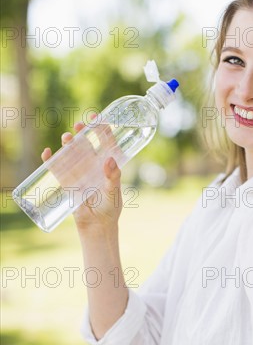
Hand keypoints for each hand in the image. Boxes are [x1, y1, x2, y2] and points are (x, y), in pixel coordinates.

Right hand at [41, 116, 122, 230]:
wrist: (96, 226)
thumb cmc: (110, 208)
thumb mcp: (113, 192)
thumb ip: (113, 178)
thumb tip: (109, 160)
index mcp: (107, 164)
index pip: (106, 142)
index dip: (102, 129)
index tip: (98, 119)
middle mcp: (93, 164)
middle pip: (86, 143)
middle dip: (82, 132)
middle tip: (79, 126)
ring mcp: (79, 171)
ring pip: (71, 152)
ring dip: (68, 143)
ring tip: (67, 138)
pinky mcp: (67, 181)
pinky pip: (57, 167)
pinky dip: (51, 159)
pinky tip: (48, 153)